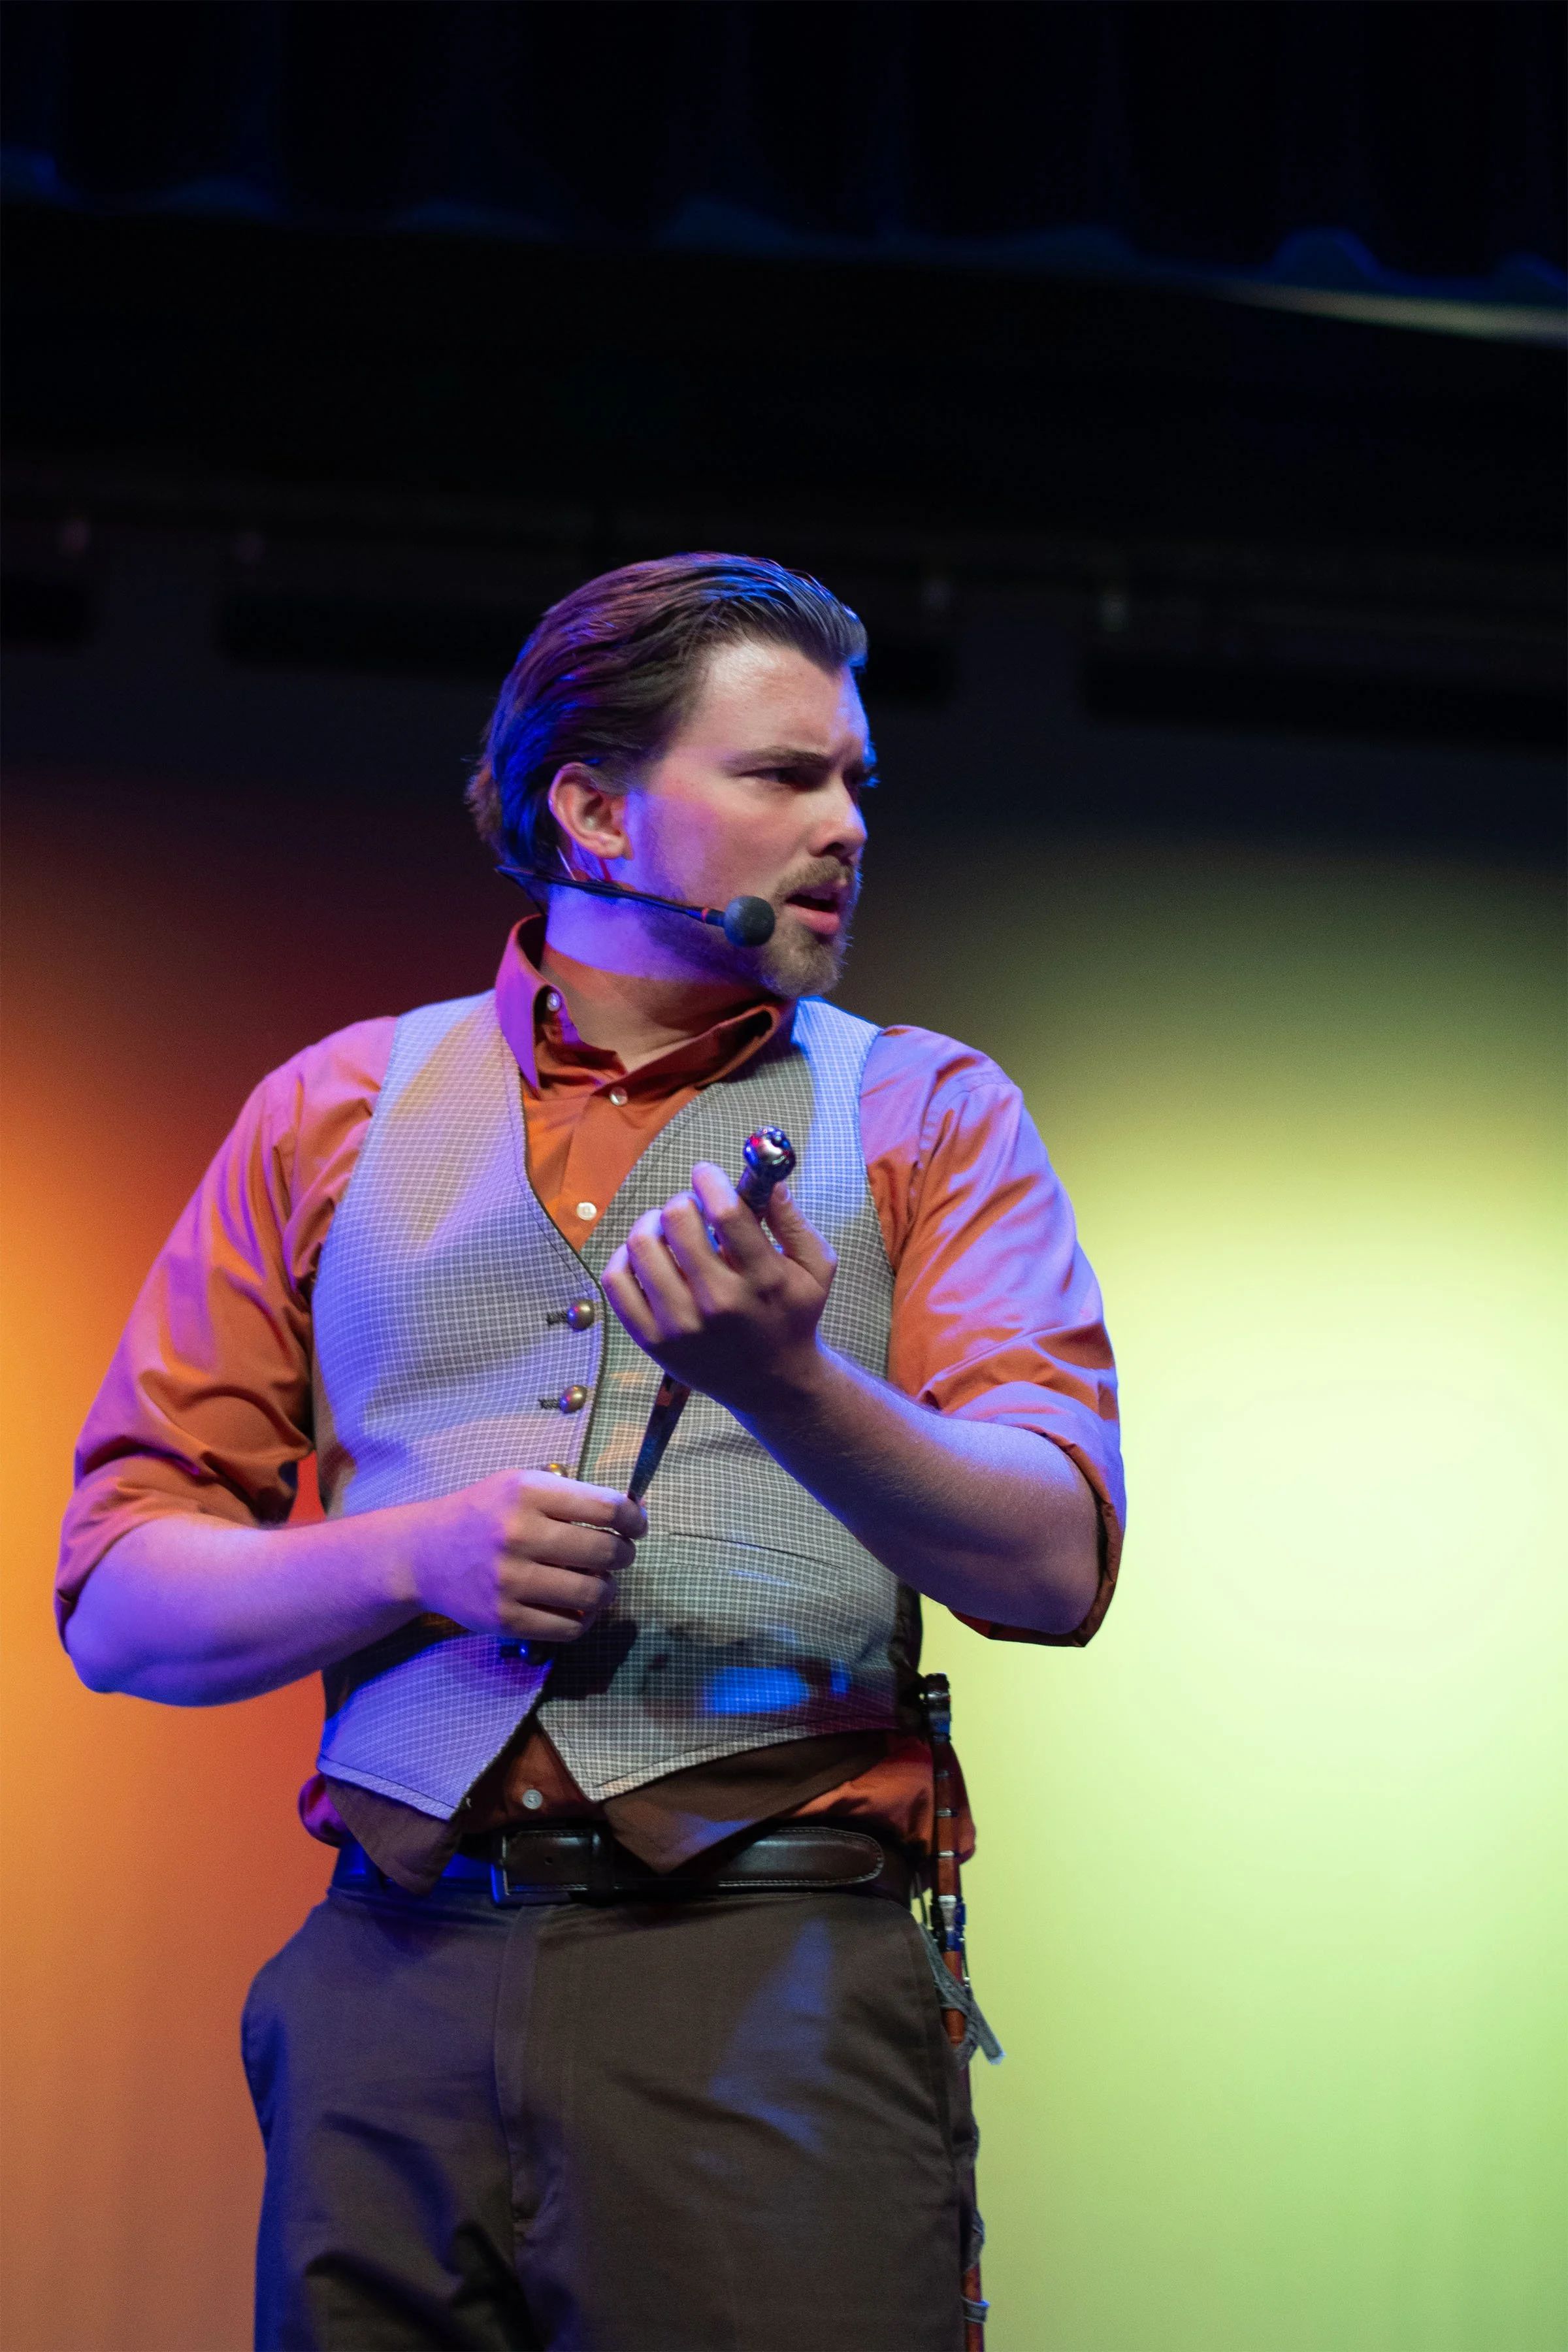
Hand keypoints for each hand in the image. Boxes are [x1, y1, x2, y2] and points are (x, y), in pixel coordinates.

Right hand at [399, 1469, 644, 1642]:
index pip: (606, 1507)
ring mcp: (510, 1581)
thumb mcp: (520, 1485)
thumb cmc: (482, 1514)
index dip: (633, 1518)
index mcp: (526, 1493)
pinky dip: (583, 1618)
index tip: (637, 1525)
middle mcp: (518, 1535)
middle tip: (619, 1554)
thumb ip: (572, 1496)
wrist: (424, 1554)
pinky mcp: (505, 1619)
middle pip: (605, 1551)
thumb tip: (634, 1512)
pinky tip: (577, 1605)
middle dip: (624, 1554)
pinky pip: (569, 1627)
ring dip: (608, 1589)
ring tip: (599, 1581)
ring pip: (593, 1593)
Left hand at [600, 1163, 836, 1413]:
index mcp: (764, 1280)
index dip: (709, 1180)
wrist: (772, 1383)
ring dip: (651, 1223)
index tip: (705, 1174)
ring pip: (641, 1245)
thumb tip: (767, 1178)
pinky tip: (647, 1258)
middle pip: (677, 1221)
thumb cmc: (792, 1315)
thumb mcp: (815, 1268)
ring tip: (666, 1230)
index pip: (725, 1212)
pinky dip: (624, 1258)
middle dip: (683, 1202)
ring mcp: (681, 1325)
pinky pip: (616, 1281)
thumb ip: (794, 1220)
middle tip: (691, 1210)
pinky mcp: (652, 1341)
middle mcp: (719, 1303)